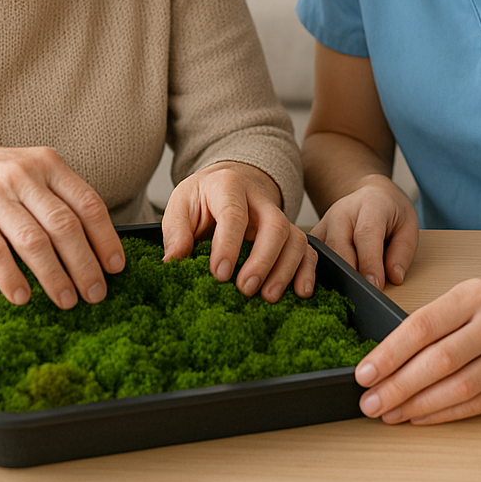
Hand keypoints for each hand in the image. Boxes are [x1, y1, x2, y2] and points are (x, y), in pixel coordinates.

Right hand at [0, 137, 124, 309]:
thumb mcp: (29, 170)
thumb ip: (57, 196)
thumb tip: (94, 241)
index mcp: (47, 164)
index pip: (88, 203)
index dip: (106, 238)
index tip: (116, 266)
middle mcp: (24, 176)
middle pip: (65, 226)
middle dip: (85, 264)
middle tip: (96, 293)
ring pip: (34, 242)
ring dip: (54, 277)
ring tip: (67, 300)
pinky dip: (11, 278)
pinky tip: (23, 297)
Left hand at [161, 161, 317, 301]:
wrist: (222, 184)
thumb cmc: (201, 198)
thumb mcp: (180, 205)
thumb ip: (176, 232)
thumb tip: (173, 262)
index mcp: (228, 185)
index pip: (234, 215)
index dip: (228, 246)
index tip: (219, 274)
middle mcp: (259, 199)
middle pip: (274, 225)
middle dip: (263, 260)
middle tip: (245, 288)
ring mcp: (278, 215)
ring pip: (294, 239)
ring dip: (285, 270)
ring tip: (268, 297)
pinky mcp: (289, 233)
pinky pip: (307, 249)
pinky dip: (307, 271)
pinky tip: (300, 293)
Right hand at [310, 175, 418, 288]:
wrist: (371, 195)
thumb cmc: (391, 211)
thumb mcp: (408, 226)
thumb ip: (403, 251)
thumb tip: (394, 277)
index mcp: (369, 205)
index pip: (366, 234)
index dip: (370, 262)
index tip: (376, 286)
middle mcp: (342, 212)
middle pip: (339, 245)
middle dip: (350, 274)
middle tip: (363, 296)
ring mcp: (325, 222)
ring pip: (323, 253)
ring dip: (334, 276)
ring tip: (348, 296)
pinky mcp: (315, 234)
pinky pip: (313, 256)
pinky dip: (321, 273)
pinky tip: (333, 287)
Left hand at [354, 275, 480, 423]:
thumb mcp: (467, 294)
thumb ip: (434, 320)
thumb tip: (388, 357)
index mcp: (473, 294)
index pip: (422, 326)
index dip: (389, 353)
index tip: (364, 372)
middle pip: (439, 361)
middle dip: (398, 386)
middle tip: (369, 401)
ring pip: (459, 387)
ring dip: (419, 405)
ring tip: (390, 413)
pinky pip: (480, 402)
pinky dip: (447, 413)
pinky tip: (421, 417)